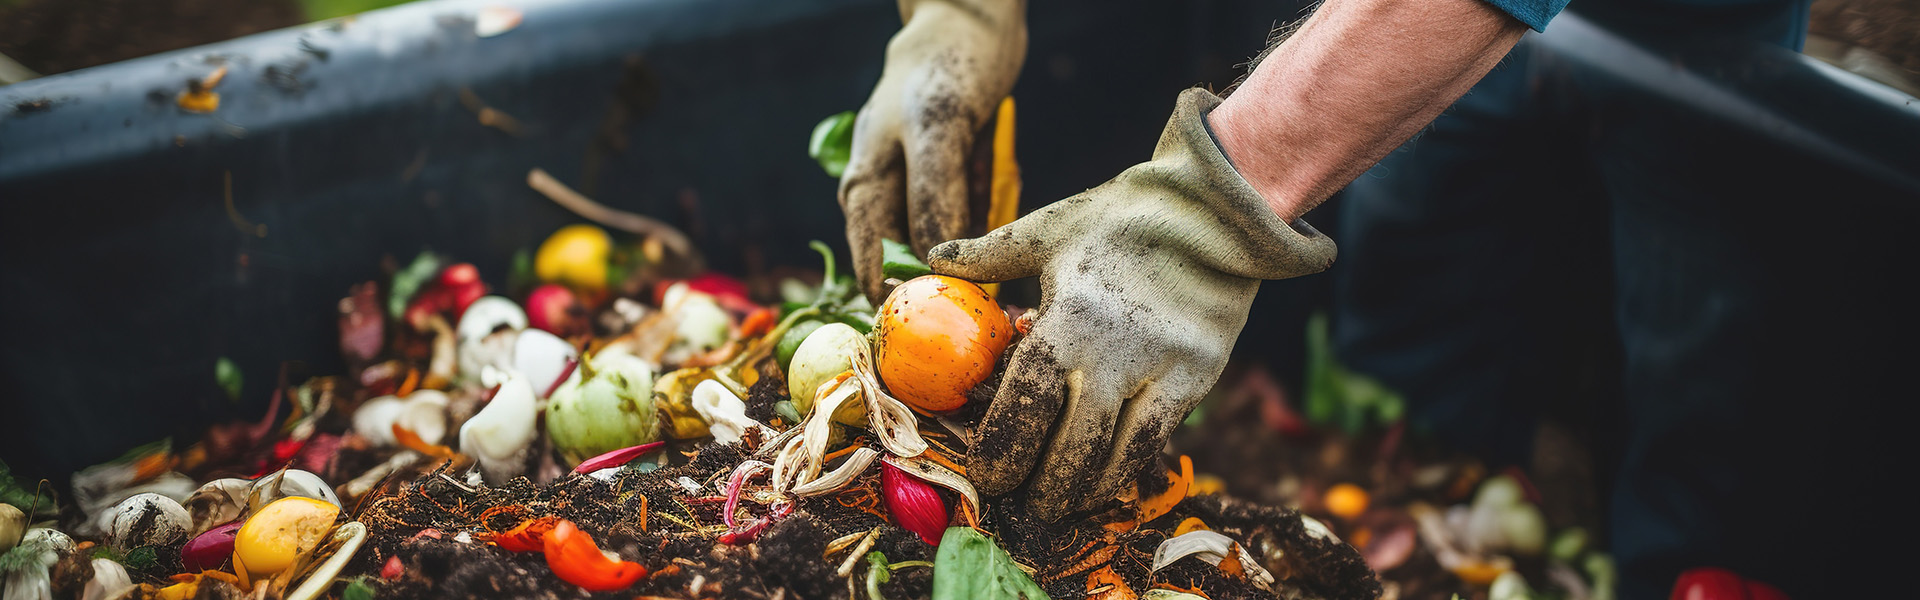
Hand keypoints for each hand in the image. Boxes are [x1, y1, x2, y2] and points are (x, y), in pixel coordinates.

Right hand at [840, 0, 1025, 301]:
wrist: (965, 27)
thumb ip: (933, 195)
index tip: (948, 331)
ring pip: (937, 250)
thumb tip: (931, 263)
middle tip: (987, 318)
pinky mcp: (944, 184)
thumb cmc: (944, 71)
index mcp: (865, 192)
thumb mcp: (939, 130)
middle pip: (906, 269)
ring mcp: (912, 192)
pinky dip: (980, 236)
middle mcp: (882, 199)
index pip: (872, 274)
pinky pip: (961, 226)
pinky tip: (1001, 241)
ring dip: (966, 269)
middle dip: (943, 294)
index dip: (904, 307)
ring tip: (1000, 287)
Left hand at [929, 88, 1336, 520]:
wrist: (1216, 209)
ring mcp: (1164, 368)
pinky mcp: (1199, 376)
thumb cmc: (1121, 217)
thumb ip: (989, 253)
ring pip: (1118, 454)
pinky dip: (1124, 470)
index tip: (984, 476)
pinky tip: (1100, 485)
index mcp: (1072, 313)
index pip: (1029, 397)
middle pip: (1072, 443)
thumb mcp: (1049, 227)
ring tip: (1053, 509)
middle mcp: (1118, 349)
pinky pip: (1156, 440)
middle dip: (1040, 489)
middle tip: (1015, 509)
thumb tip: (934, 257)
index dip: (1003, 447)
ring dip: (1082, 491)